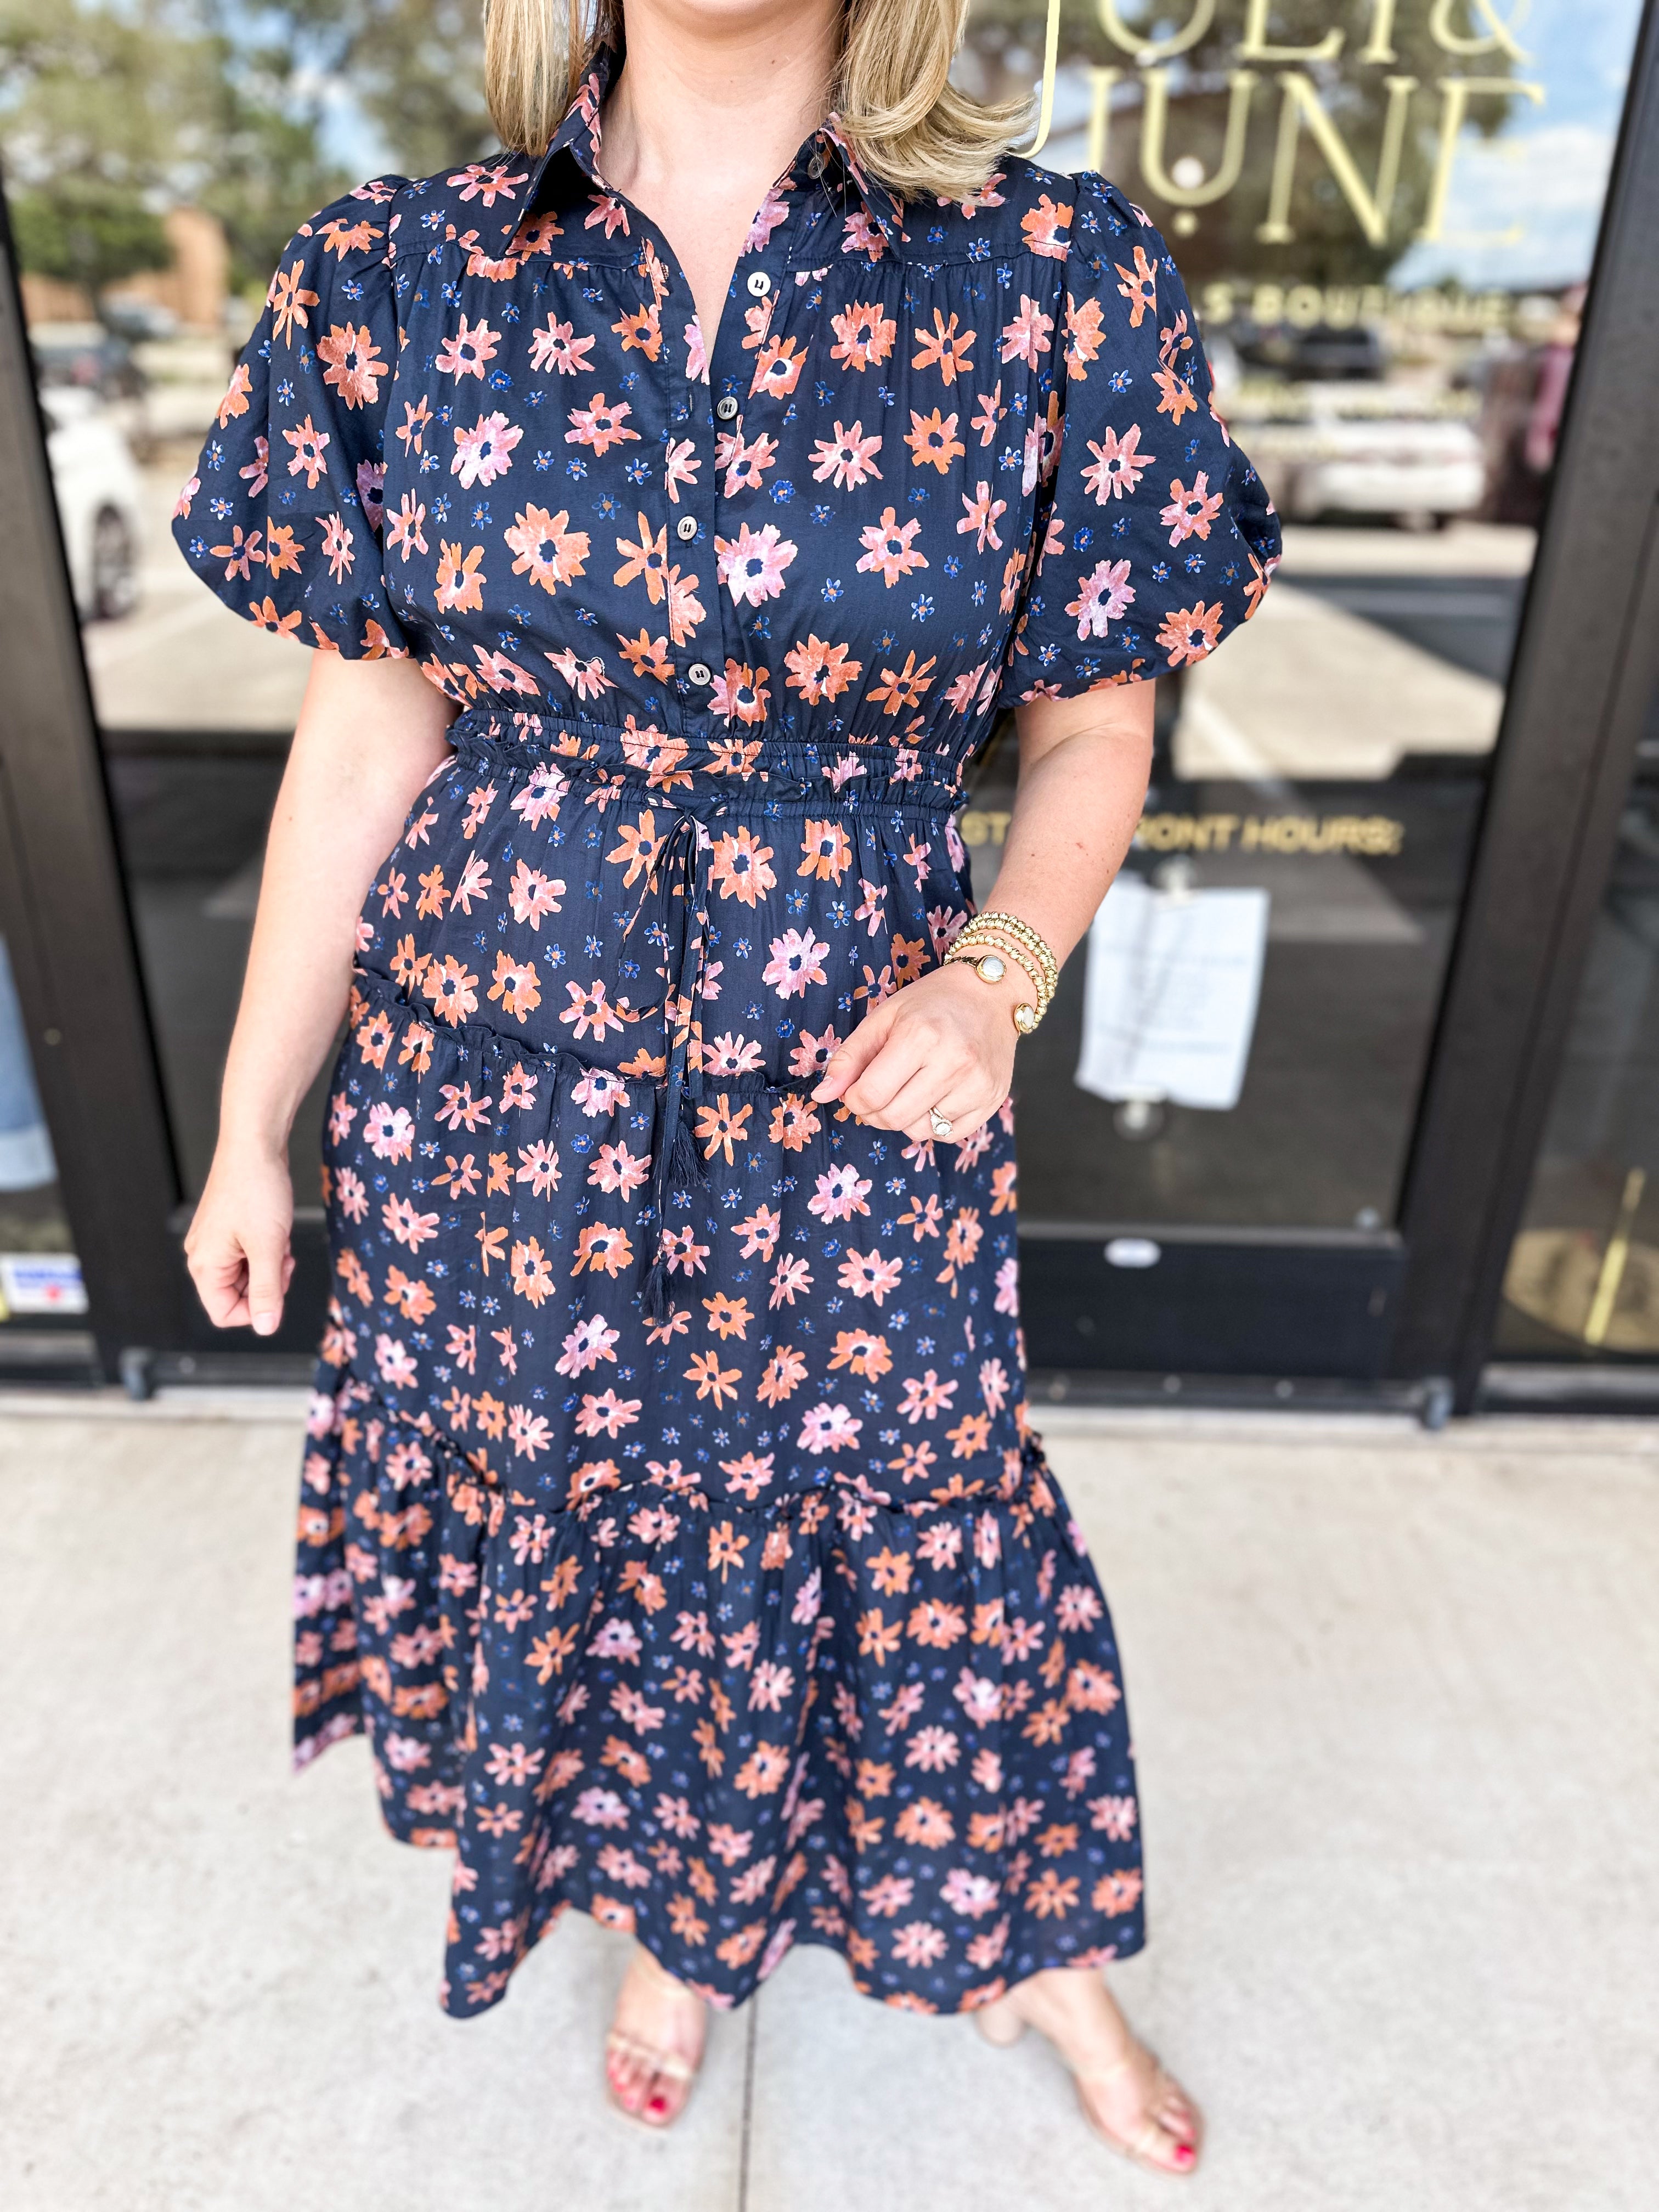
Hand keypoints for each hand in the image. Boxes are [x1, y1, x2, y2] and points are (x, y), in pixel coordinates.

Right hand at [184, 1141, 296, 1334]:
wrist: (255, 1144)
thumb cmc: (257, 1189)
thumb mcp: (268, 1247)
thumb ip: (267, 1291)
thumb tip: (267, 1328)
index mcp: (204, 1265)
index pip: (224, 1314)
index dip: (257, 1310)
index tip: (278, 1286)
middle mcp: (204, 1255)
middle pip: (238, 1294)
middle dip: (268, 1281)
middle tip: (283, 1256)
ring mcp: (216, 1241)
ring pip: (249, 1274)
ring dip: (271, 1263)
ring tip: (280, 1239)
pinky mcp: (230, 1228)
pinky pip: (252, 1253)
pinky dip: (269, 1247)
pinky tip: (277, 1229)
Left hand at [812, 963, 1016, 1145]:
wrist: (991, 994)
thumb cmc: (931, 1003)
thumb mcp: (884, 1017)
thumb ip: (849, 1057)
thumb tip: (821, 1096)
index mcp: (920, 1036)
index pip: (870, 1095)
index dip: (853, 1099)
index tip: (856, 1089)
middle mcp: (953, 1062)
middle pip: (893, 1118)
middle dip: (874, 1113)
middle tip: (878, 1093)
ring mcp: (977, 1084)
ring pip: (921, 1131)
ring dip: (905, 1118)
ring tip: (912, 1088)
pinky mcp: (993, 1099)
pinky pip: (949, 1135)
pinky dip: (934, 1123)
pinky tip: (936, 1096)